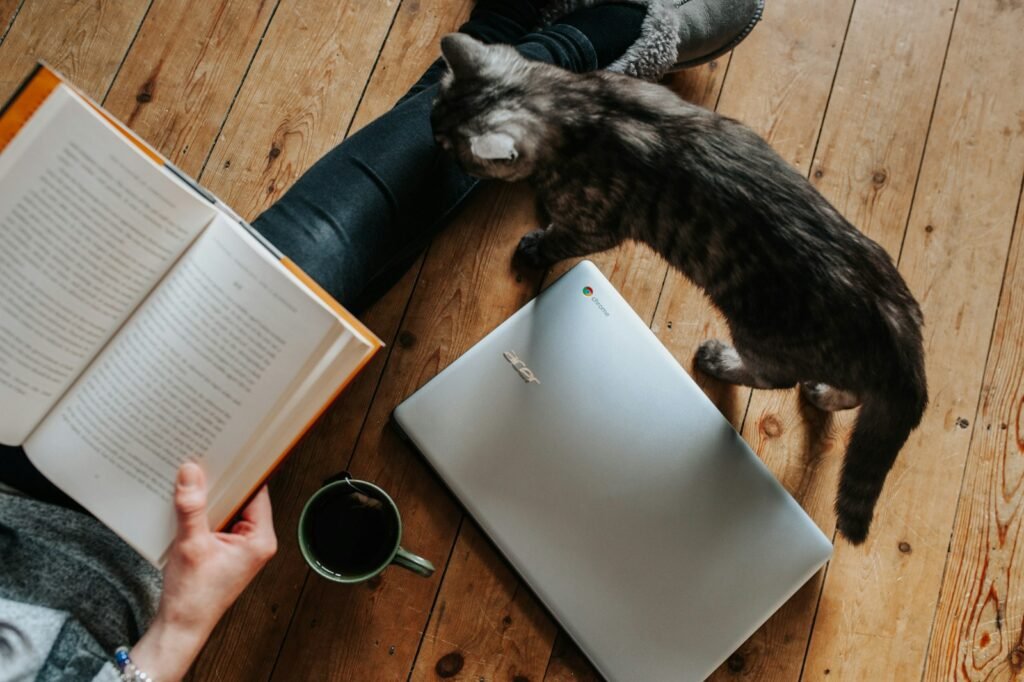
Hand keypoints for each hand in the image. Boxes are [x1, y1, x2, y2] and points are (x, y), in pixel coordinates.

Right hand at [130, 462, 277, 680]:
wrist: (179, 628)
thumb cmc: (193, 597)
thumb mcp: (191, 545)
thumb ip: (191, 507)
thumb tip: (190, 473)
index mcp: (260, 539)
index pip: (257, 492)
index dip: (244, 471)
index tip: (231, 450)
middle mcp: (255, 541)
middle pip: (242, 499)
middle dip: (222, 482)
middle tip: (206, 458)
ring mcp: (239, 546)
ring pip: (227, 509)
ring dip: (210, 497)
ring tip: (193, 476)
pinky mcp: (223, 550)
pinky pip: (216, 521)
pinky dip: (202, 511)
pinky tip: (186, 500)